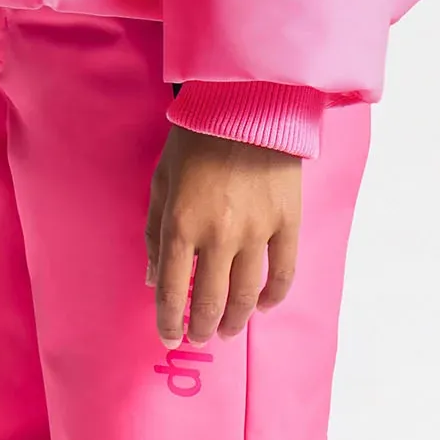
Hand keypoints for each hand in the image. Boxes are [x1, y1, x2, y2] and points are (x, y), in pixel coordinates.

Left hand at [144, 121, 301, 344]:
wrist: (246, 102)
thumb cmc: (196, 137)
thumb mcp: (161, 179)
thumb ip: (154, 231)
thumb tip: (153, 278)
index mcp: (181, 222)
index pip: (171, 290)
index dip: (168, 322)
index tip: (169, 336)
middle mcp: (218, 233)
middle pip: (209, 301)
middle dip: (201, 327)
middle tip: (200, 336)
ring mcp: (256, 230)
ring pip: (246, 295)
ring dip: (235, 320)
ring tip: (228, 329)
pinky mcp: (286, 221)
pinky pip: (283, 273)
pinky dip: (274, 297)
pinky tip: (264, 306)